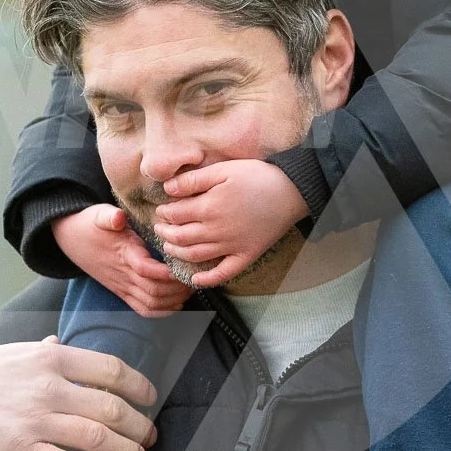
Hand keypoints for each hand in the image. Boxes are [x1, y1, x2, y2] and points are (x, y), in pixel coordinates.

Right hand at [0, 337, 157, 450]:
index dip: (139, 387)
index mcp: (50, 357)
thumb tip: (61, 344)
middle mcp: (49, 385)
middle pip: (113, 407)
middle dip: (139, 426)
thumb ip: (42, 351)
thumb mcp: (10, 351)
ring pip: (99, 437)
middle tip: (149, 438)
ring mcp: (36, 419)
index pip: (112, 369)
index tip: (150, 399)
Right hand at [53, 203, 193, 315]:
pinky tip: (177, 303)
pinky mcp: (122, 292)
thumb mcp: (98, 214)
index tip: (185, 265)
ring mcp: (122, 287)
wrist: (70, 239)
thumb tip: (119, 218)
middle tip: (195, 277)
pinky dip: (162, 311)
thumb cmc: (89, 224)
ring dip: (173, 300)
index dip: (168, 273)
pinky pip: (143, 309)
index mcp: (123, 254)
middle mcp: (123, 275)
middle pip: (153, 291)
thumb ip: (109, 216)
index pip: (147, 270)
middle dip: (177, 288)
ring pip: (150, 304)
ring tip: (190, 289)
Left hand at [154, 160, 308, 287]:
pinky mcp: (246, 256)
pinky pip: (223, 273)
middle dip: (165, 233)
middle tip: (159, 229)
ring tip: (169, 247)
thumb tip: (167, 188)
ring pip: (195, 256)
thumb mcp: (223, 170)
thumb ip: (194, 180)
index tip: (161, 210)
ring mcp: (231, 246)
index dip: (164, 213)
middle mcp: (216, 231)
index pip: (176, 215)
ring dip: (177, 253)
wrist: (291, 191)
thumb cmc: (257, 176)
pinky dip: (207, 280)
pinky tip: (196, 280)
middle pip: (181, 237)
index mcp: (209, 208)